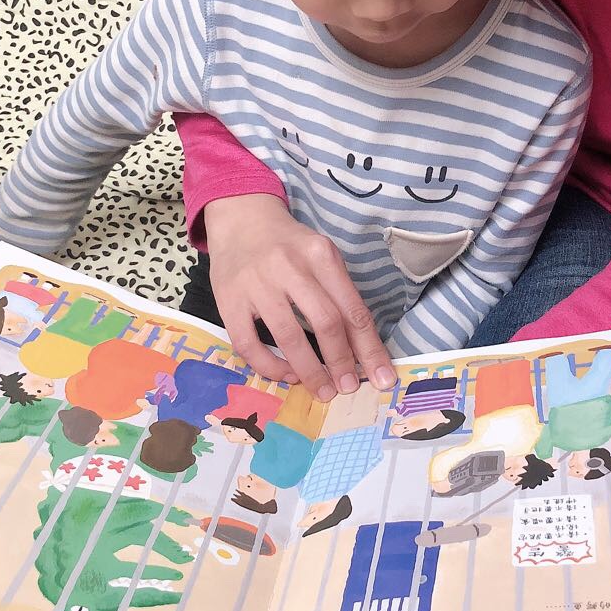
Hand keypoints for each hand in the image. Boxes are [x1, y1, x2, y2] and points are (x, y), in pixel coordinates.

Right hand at [204, 194, 395, 398]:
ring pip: (289, 336)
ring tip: (324, 390)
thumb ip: (340, 293)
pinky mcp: (228, 300)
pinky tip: (287, 375)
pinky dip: (270, 367)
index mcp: (321, 255)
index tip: (382, 377)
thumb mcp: (321, 255)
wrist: (241, 220)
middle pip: (325, 323)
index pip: (352, 309)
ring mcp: (256, 284)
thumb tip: (362, 348)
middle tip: (349, 388)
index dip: (369, 348)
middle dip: (341, 362)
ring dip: (310, 371)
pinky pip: (249, 344)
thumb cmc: (289, 245)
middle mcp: (290, 267)